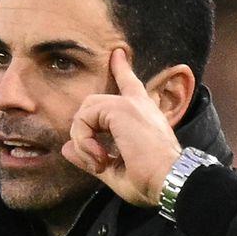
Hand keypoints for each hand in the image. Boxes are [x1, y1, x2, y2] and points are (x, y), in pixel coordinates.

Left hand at [61, 49, 182, 206]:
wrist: (170, 180)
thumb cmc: (151, 180)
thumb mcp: (115, 171)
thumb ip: (90, 156)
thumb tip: (65, 149)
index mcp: (143, 115)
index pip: (130, 85)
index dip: (121, 70)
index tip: (117, 55)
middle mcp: (138, 104)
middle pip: (94, 102)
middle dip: (84, 131)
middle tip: (99, 160)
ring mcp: (129, 104)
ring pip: (85, 110)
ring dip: (84, 139)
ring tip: (100, 161)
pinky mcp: (120, 109)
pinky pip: (84, 118)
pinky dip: (85, 141)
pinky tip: (100, 157)